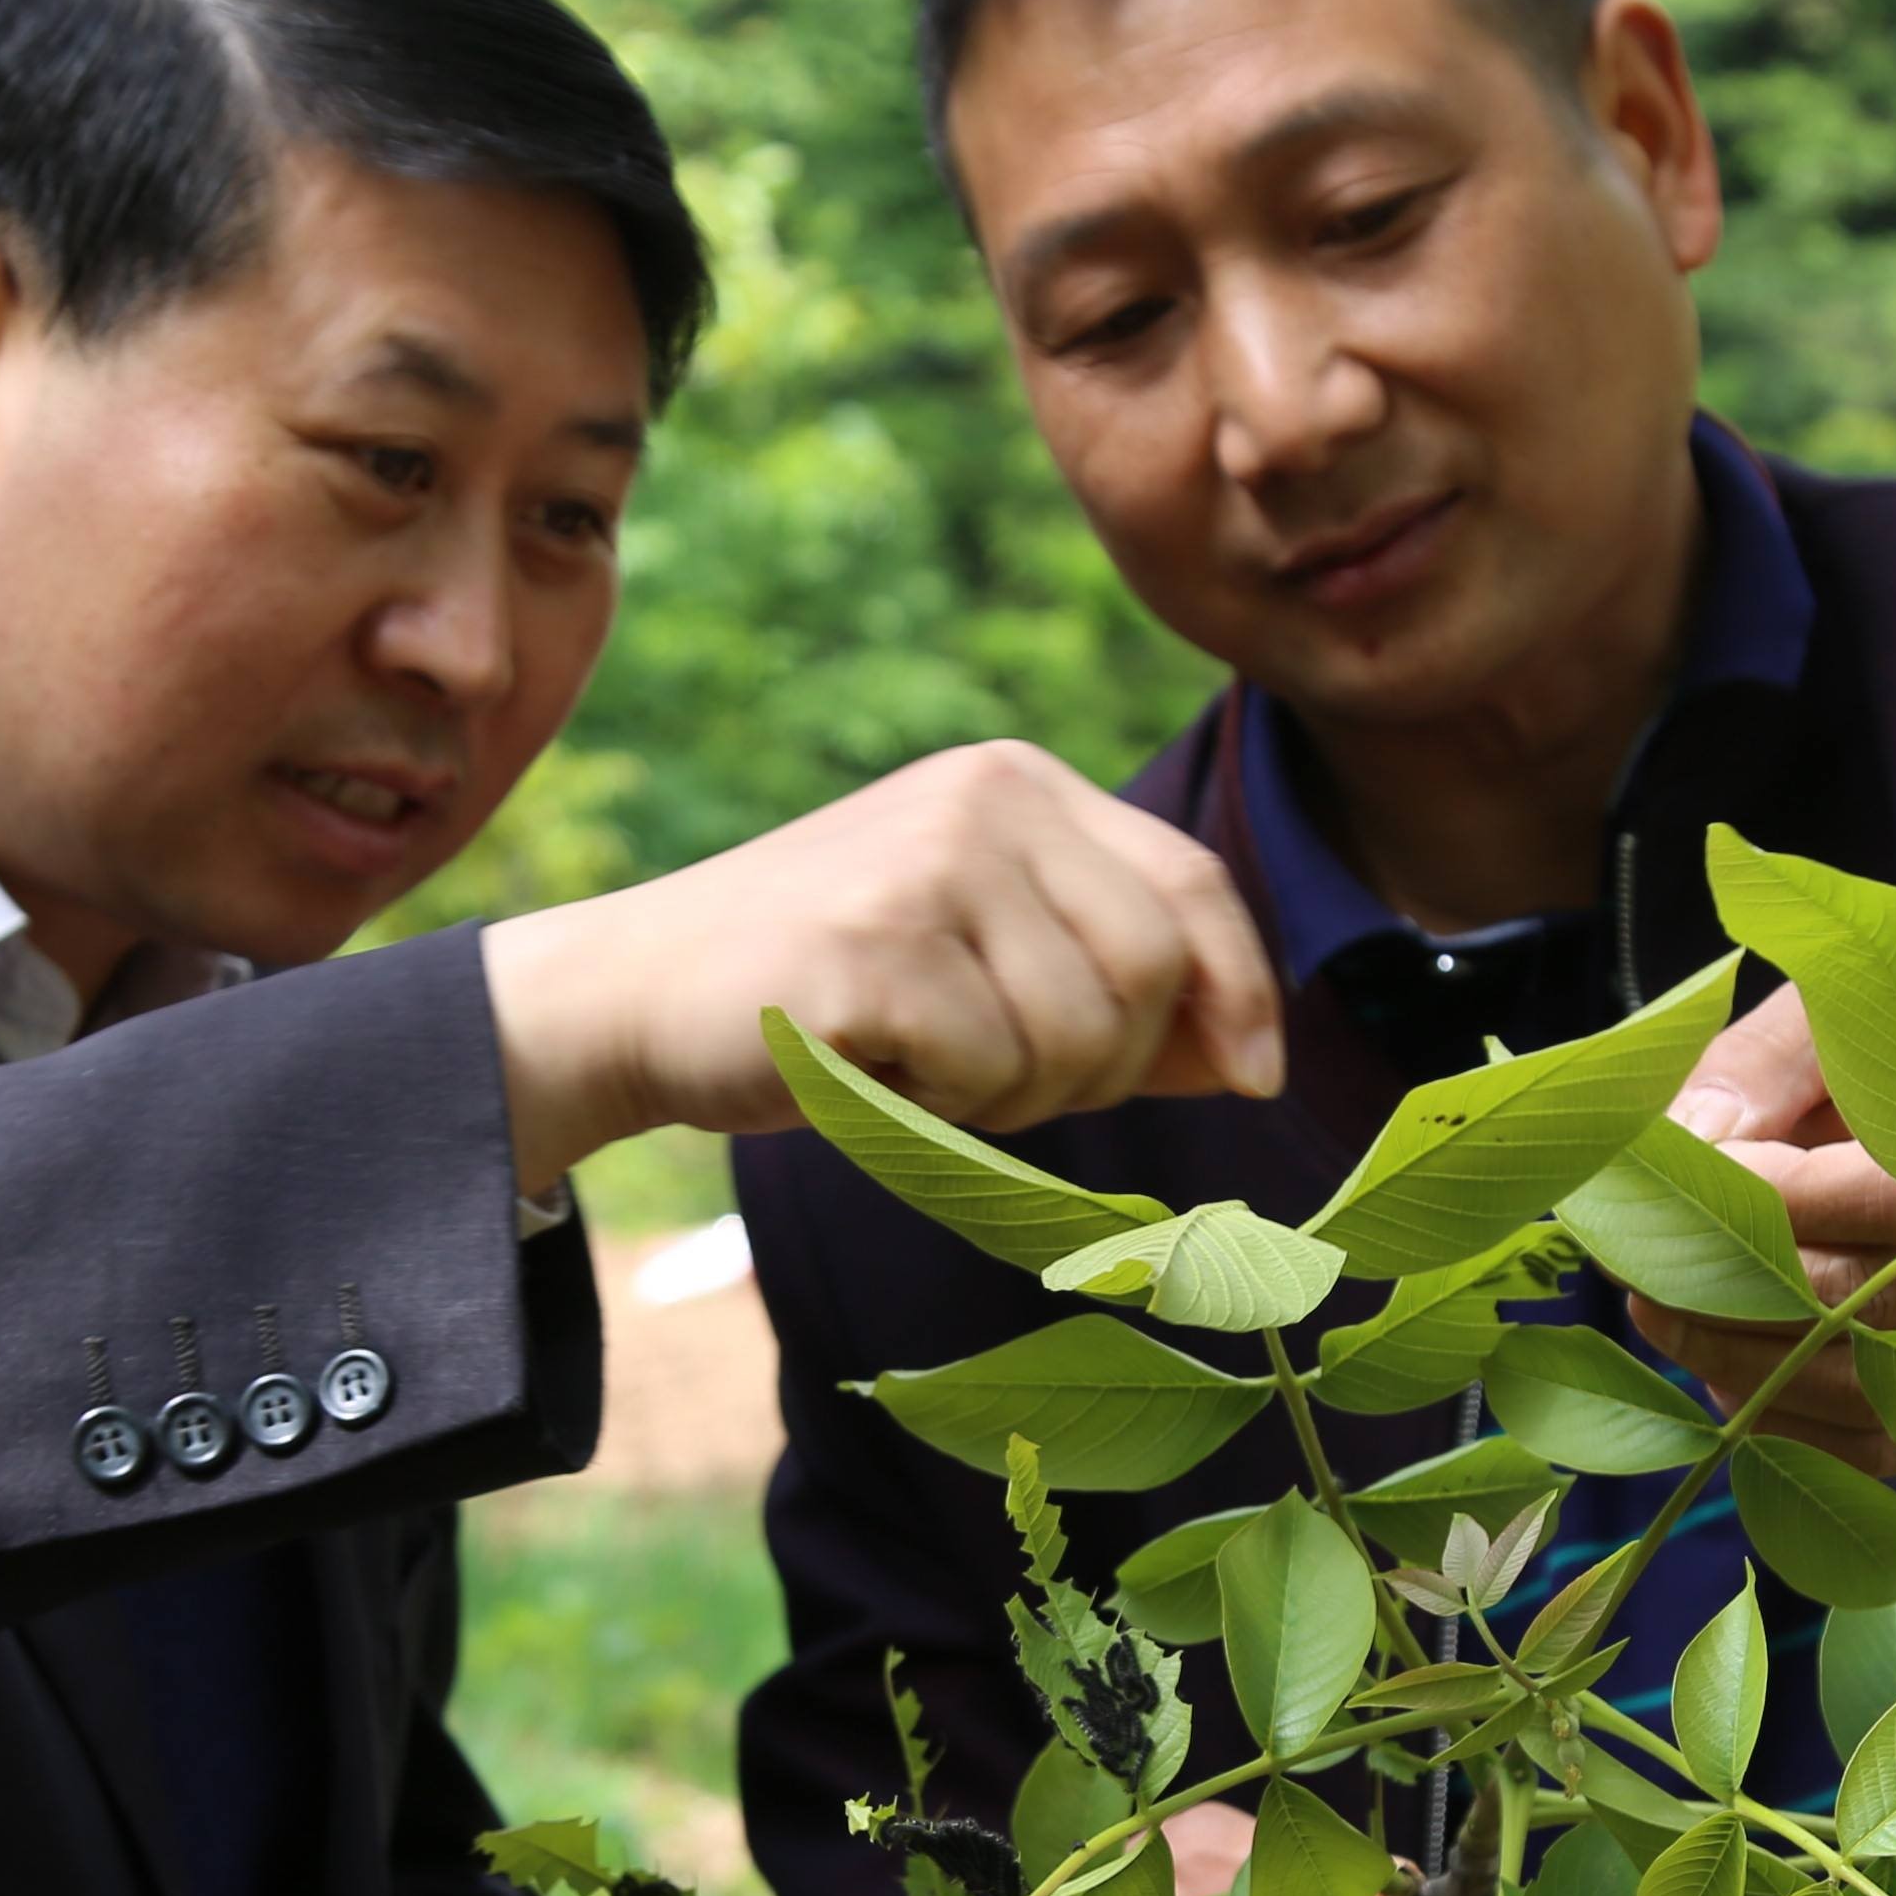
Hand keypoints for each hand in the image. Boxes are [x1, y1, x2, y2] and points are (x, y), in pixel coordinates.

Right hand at [477, 742, 1285, 1196]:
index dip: (1242, 989)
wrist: (635, 996)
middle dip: (1106, 1069)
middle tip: (1002, 1087)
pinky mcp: (873, 945)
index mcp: (1018, 783)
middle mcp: (983, 799)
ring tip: (919, 1070)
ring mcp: (926, 864)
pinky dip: (940, 1113)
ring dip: (1012, 1103)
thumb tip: (1259, 1061)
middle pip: (1153, 971)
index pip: (1192, 882)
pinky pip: (988, 1075)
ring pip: (1077, 1039)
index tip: (1260, 1078)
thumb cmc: (828, 996)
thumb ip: (1116, 995)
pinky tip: (869, 1073)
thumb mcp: (985, 966)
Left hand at [1632, 995, 1895, 1464]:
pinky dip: (1782, 1417)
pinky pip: (1874, 1446)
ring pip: (1864, 1384)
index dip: (1755, 1193)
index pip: (1874, 1187)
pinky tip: (1719, 1370)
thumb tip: (1683, 1141)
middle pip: (1864, 1295)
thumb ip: (1761, 1067)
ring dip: (1735, 1358)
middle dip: (1725, 1282)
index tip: (1667, 1176)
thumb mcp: (1845, 1032)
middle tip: (1627, 1259)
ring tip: (1655, 1311)